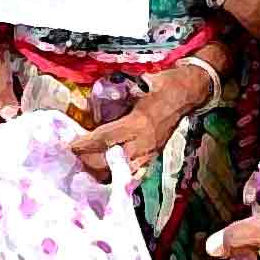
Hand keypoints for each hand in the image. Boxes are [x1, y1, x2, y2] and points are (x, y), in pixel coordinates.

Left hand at [71, 64, 209, 177]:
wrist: (188, 93)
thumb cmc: (164, 84)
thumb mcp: (138, 85)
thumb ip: (115, 95)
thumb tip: (89, 103)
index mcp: (139, 124)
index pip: (105, 138)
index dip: (85, 143)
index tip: (70, 146)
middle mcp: (144, 143)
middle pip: (109, 162)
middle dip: (89, 162)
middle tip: (74, 158)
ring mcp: (150, 152)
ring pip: (120, 173)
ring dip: (102, 172)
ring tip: (87, 168)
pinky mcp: (153, 156)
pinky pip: (133, 173)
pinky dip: (119, 175)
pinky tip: (108, 174)